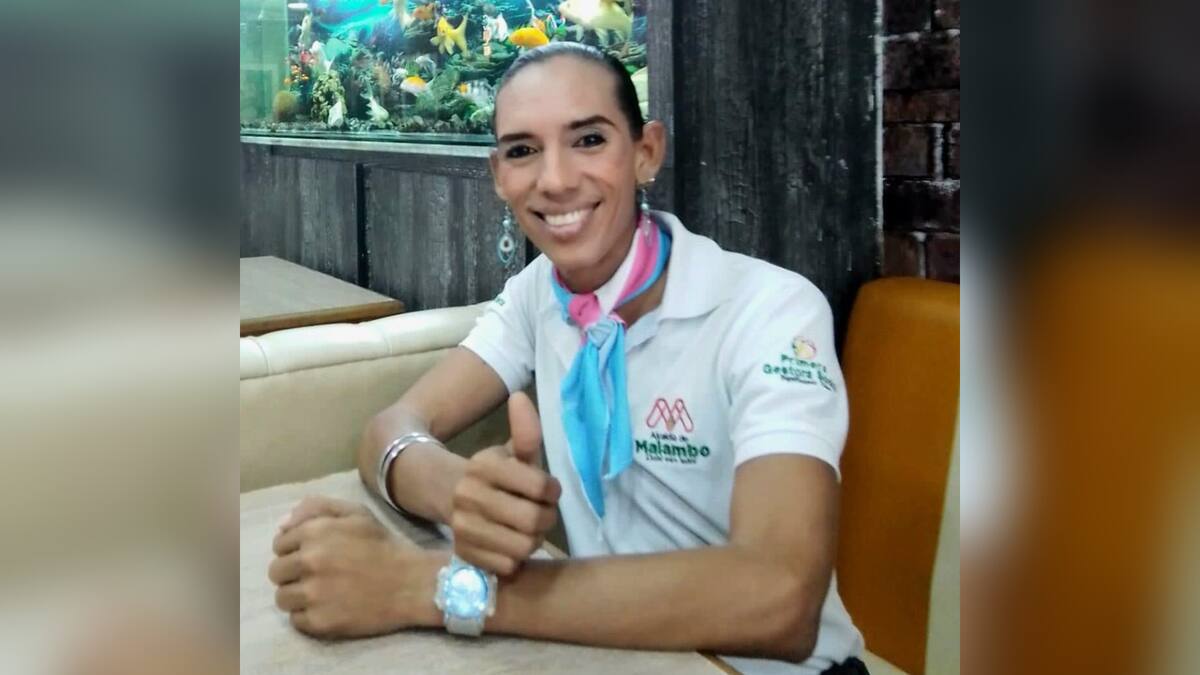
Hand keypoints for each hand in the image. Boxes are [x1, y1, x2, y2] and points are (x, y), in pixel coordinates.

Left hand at [269, 495, 445, 637]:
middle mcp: (309, 561)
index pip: (279, 544)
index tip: (313, 556)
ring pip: (282, 598)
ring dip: (297, 596)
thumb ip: (316, 508)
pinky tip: (328, 607)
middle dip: (292, 573)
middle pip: (276, 572)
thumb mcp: (355, 513)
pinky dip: (308, 616)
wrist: (413, 583)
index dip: (295, 549)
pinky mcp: (320, 621)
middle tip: (317, 575)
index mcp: (315, 532)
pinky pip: (296, 620)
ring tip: (320, 593)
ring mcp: (313, 594)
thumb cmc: (383, 546)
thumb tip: (281, 525)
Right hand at [451, 391, 560, 575]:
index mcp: (484, 466)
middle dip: (546, 518)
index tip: (549, 491)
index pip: (540, 487)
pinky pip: (508, 566)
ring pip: (523, 546)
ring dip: (533, 540)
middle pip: (533, 520)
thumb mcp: (511, 452)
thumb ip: (525, 431)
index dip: (552, 492)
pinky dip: (516, 558)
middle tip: (542, 513)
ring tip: (527, 529)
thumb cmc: (495, 475)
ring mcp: (463, 528)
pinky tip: (510, 544)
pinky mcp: (464, 554)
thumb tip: (520, 396)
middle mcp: (469, 496)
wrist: (448, 495)